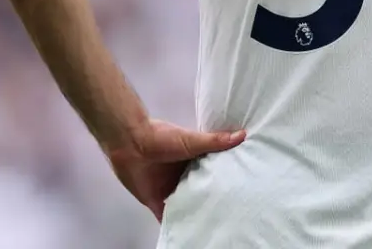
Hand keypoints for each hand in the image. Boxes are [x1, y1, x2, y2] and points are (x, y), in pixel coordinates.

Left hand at [106, 119, 245, 220]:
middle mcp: (184, 178)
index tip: (241, 192)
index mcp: (194, 162)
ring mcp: (171, 191)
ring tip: (216, 228)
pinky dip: (176, 228)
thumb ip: (214, 141)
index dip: (225, 183)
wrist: (130, 143)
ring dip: (197, 216)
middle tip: (232, 215)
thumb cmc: (160, 137)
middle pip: (201, 194)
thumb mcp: (191, 140)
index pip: (214, 175)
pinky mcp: (158, 203)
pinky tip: (188, 236)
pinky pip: (169, 220)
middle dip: (212, 203)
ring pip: (188, 208)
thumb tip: (241, 135)